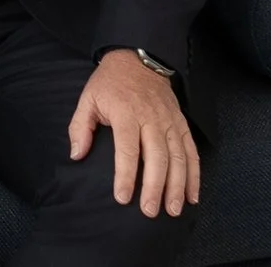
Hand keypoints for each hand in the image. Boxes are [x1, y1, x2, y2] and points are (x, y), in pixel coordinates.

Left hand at [69, 50, 199, 218]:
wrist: (138, 58)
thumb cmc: (110, 83)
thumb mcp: (88, 98)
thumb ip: (80, 127)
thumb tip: (76, 155)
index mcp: (126, 113)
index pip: (127, 150)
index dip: (126, 175)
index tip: (123, 198)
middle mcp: (151, 119)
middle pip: (157, 157)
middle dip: (155, 187)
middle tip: (150, 211)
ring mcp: (170, 122)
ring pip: (178, 157)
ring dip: (177, 186)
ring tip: (173, 210)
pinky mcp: (181, 123)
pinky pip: (192, 151)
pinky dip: (194, 175)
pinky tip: (192, 196)